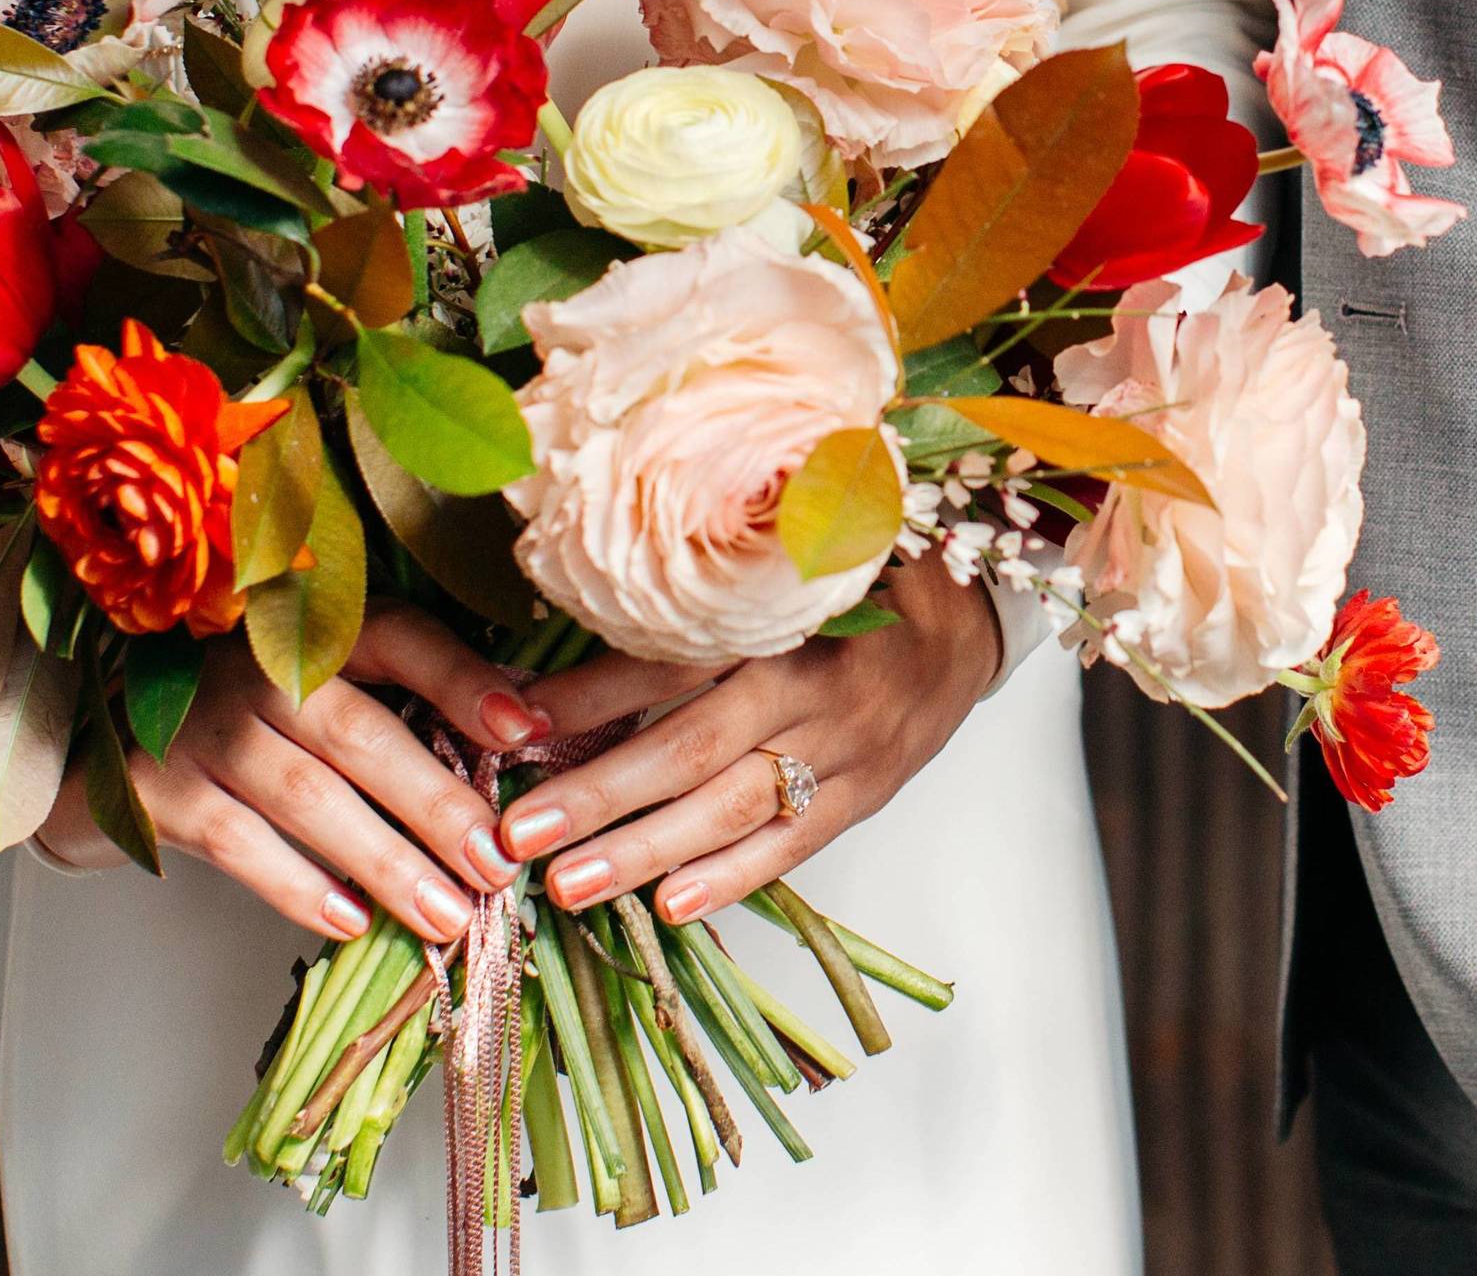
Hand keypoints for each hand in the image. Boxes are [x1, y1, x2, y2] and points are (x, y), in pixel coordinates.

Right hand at [35, 604, 542, 943]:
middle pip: (361, 731)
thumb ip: (407, 697)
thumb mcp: (321, 686)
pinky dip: (299, 886)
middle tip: (499, 863)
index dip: (465, 682)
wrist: (91, 736)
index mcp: (309, 628)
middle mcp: (252, 665)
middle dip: (439, 803)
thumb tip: (533, 725)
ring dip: (385, 860)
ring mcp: (197, 725)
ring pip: (307, 795)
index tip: (532, 731)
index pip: (400, 639)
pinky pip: (237, 842)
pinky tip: (353, 922)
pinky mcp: (148, 788)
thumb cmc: (243, 714)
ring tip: (448, 914)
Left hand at [494, 562, 1005, 925]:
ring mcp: (843, 748)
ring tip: (567, 883)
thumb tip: (573, 632)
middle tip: (519, 833)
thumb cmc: (851, 587)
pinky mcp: (863, 795)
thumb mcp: (782, 570)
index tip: (515, 726)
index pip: (672, 662)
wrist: (961, 624)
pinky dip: (732, 878)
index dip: (591, 695)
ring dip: (645, 851)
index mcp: (780, 615)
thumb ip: (698, 603)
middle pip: (691, 747)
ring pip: (733, 808)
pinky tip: (669, 906)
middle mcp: (812, 684)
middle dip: (598, 795)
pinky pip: (792, 844)